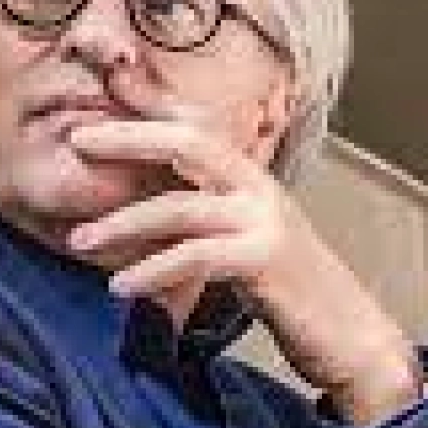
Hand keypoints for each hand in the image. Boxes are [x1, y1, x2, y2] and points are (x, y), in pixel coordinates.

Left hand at [66, 118, 420, 424]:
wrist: (351, 336)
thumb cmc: (292, 292)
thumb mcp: (244, 242)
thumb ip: (204, 220)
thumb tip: (147, 214)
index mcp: (250, 179)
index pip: (195, 127)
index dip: (150, 106)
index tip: (106, 90)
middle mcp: (259, 188)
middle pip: (188, 142)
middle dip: (129, 137)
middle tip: (76, 141)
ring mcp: (265, 221)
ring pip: (181, 206)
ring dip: (123, 222)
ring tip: (78, 239)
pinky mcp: (267, 259)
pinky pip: (196, 256)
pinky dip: (152, 269)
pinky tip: (121, 286)